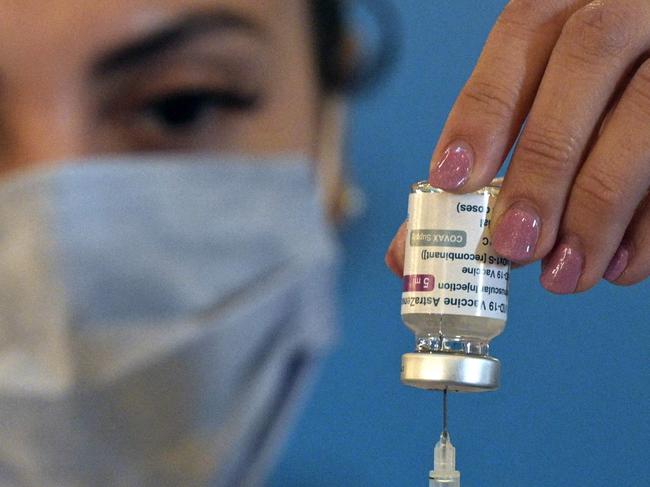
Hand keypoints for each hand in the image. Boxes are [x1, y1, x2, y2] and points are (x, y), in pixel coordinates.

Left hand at [386, 0, 649, 293]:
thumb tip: (405, 249)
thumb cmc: (592, 103)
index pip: (523, 32)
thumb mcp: (542, 104)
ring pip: (648, 110)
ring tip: (565, 274)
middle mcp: (629, 5)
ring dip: (600, 205)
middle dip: (544, 164)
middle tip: (515, 245)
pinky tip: (622, 267)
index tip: (452, 180)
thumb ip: (482, 159)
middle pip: (586, 62)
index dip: (483, 108)